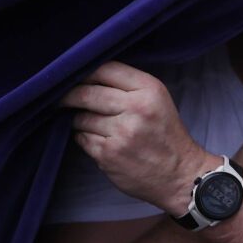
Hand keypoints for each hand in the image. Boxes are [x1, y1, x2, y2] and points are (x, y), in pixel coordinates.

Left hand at [63, 62, 216, 214]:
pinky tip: (99, 140)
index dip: (85, 72)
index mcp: (149, 90)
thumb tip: (87, 77)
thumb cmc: (165, 134)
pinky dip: (85, 138)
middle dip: (70, 96)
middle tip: (64, 99)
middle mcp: (136, 108)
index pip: (106, 69)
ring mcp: (121, 132)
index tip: (76, 77)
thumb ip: (128, 86)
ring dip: (80, 120)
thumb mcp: (158, 100)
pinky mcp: (108, 154)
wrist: (179, 174)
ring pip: (81, 118)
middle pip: (87, 93)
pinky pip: (82, 138)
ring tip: (94, 124)